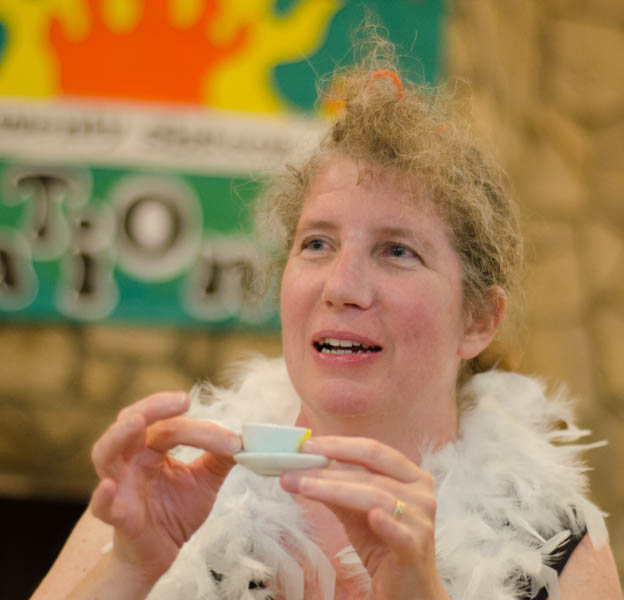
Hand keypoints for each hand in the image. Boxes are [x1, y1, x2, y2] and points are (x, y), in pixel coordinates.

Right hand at [89, 391, 240, 583]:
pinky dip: (103, 495)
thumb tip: (244, 438)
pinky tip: (110, 486)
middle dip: (154, 406)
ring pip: (105, 452)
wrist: (159, 554)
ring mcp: (120, 485)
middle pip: (130, 421)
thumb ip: (220, 458)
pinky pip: (101, 506)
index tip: (233, 440)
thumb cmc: (175, 512)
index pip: (171, 426)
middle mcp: (130, 459)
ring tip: (137, 422)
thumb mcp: (205, 481)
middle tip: (183, 400)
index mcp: (150, 447)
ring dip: (119, 434)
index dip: (202, 429)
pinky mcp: (117, 516)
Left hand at [281, 437, 448, 599]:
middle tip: (294, 468)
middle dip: (328, 469)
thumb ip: (334, 488)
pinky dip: (385, 523)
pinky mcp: (416, 549)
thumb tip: (299, 469)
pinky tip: (371, 516)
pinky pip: (399, 533)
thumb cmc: (383, 543)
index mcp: (410, 475)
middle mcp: (420, 493)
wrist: (409, 588)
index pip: (372, 451)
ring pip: (376, 498)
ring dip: (335, 490)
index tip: (307, 445)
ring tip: (304, 487)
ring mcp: (420, 521)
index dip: (339, 445)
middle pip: (370, 473)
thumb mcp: (356, 510)